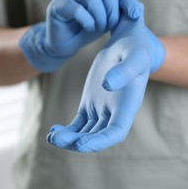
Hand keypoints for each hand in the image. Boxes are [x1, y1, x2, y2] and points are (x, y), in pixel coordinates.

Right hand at [19, 0, 141, 72]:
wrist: (65, 43)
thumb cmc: (89, 27)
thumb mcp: (109, 19)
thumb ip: (122, 12)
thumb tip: (140, 7)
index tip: (134, 15)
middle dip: (113, 9)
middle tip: (112, 25)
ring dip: (100, 17)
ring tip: (100, 28)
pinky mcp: (57, 4)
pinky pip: (78, 10)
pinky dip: (87, 22)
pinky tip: (88, 28)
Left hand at [47, 6, 165, 151]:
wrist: (128, 45)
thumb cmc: (136, 49)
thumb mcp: (135, 57)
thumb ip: (125, 70)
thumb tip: (106, 84)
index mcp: (128, 105)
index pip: (116, 132)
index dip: (100, 142)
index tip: (82, 144)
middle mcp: (116, 113)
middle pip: (98, 137)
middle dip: (79, 142)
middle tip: (57, 140)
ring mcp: (102, 110)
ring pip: (86, 133)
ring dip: (70, 139)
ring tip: (52, 137)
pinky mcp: (90, 104)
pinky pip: (79, 124)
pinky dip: (67, 131)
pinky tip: (53, 131)